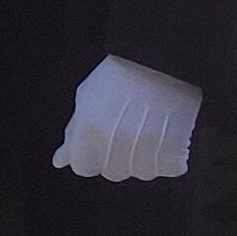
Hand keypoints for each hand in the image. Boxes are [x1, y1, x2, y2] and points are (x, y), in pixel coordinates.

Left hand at [55, 53, 199, 180]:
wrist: (160, 62)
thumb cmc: (120, 75)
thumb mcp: (86, 98)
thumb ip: (73, 133)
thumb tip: (60, 160)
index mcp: (89, 129)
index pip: (83, 167)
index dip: (89, 157)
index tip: (96, 147)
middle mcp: (115, 142)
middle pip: (112, 172)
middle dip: (115, 158)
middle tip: (124, 133)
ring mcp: (146, 148)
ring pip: (141, 173)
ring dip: (142, 159)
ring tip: (145, 131)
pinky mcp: (175, 149)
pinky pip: (168, 169)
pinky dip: (168, 158)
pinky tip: (164, 137)